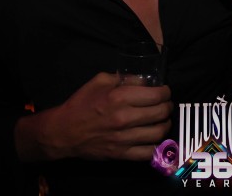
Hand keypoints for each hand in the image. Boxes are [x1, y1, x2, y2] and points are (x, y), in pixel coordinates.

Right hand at [15, 72, 172, 161]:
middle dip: (168, 105)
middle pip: (161, 112)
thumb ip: (126, 78)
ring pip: (159, 133)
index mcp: (120, 97)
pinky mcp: (121, 154)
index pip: (156, 95)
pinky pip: (148, 152)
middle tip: (166, 103)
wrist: (63, 131)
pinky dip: (156, 145)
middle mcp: (124, 118)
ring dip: (165, 124)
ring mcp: (123, 139)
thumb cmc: (82, 102)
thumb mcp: (101, 80)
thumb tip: (146, 80)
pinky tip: (154, 137)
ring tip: (162, 119)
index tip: (164, 91)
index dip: (165, 91)